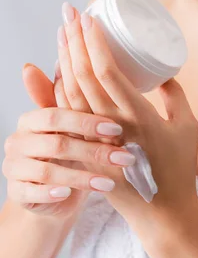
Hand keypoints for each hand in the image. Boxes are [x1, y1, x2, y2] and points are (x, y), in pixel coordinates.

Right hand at [2, 107, 133, 219]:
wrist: (55, 191)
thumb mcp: (73, 129)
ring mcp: (13, 167)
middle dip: (94, 151)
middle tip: (124, 158)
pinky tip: (69, 194)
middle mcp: (17, 141)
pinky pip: (31, 193)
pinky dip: (51, 194)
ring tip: (109, 183)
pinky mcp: (16, 192)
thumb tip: (61, 64)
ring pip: (47, 171)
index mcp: (30, 120)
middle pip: (56, 144)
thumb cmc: (67, 153)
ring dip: (81, 177)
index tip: (117, 129)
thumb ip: (72, 102)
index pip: (56, 116)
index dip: (86, 122)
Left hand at [57, 1, 197, 249]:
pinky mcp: (88, 147)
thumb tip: (163, 72)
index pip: (106, 73)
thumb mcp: (187, 126)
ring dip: (63, 58)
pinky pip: (69, 112)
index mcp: (138, 118)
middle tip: (69, 13)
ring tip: (62, 31)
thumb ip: (176, 95)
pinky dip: (61, 85)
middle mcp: (111, 126)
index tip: (88, 19)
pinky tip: (60, 66)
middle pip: (82, 76)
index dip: (93, 43)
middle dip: (73, 40)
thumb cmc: (179, 168)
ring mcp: (96, 138)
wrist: (161, 212)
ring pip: (70, 92)